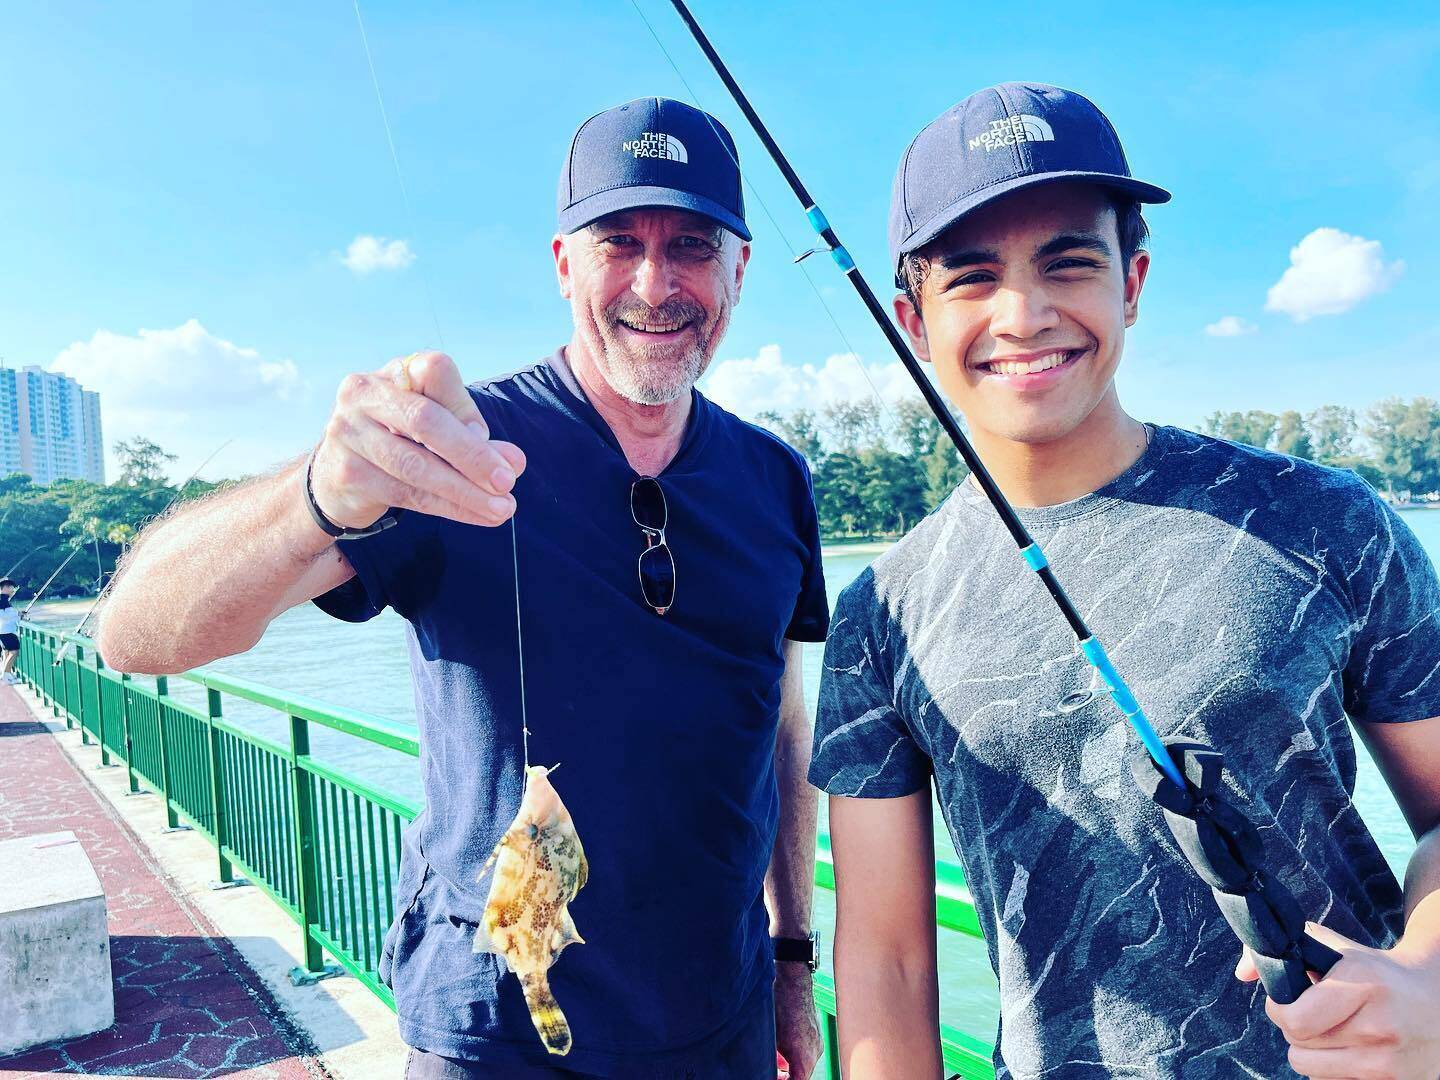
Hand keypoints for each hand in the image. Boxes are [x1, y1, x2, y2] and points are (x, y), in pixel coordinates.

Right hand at [311, 351, 525, 529]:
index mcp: (394, 372)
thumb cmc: (402, 439)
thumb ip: (474, 436)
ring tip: (502, 508)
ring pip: (415, 465)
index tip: (486, 435)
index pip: (434, 371)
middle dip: (472, 455)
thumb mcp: (438, 426)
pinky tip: (476, 515)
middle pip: (424, 421)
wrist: (338, 472)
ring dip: (465, 491)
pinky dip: (448, 507)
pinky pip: (406, 494)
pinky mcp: (347, 473)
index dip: (465, 405)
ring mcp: (348, 433)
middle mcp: (363, 394)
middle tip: (507, 481)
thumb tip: (514, 461)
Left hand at [775, 966, 820, 1079]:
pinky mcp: (817, 1036)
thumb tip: (771, 1067)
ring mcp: (818, 1044)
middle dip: (789, 1076)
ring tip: (778, 1063)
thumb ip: (773, 1060)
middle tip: (775, 1073)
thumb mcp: (772, 1040)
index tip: (775, 1078)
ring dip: (793, 1067)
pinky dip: (798, 1057)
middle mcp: (814, 1054)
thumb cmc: (780, 1011)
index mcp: (803, 1059)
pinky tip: (785, 1049)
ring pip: (806, 1065)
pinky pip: (809, 1053)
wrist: (794, 986)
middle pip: (803, 1075)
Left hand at [1236, 922, 1439, 1078]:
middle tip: (1314, 1015)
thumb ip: (1281, 951)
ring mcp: (1390, 1061)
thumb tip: (1242, 973)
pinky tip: (1353, 1050)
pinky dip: (1335, 1069)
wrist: (1437, 999)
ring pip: (1311, 1070)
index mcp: (1363, 984)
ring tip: (1333, 1032)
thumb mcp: (1334, 949)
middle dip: (1296, 1030)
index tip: (1287, 1000)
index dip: (1280, 1010)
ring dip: (1313, 1052)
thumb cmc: (1375, 972)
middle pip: (1298, 1048)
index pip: (1293, 1020)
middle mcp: (1379, 1025)